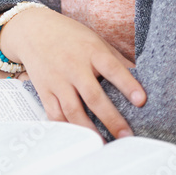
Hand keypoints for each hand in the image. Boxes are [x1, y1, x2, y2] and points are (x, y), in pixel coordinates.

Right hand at [0, 6, 145, 138]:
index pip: (112, 68)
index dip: (128, 84)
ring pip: (73, 110)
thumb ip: (115, 60)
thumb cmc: (70, 36)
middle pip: (93, 97)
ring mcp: (57, 80)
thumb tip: (143, 78)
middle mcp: (74, 66)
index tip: (142, 101)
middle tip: (126, 136)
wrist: (32, 30)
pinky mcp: (44, 90)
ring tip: (103, 144)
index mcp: (91, 51)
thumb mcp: (95, 40)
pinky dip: (66, 128)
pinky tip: (78, 138)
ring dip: (89, 130)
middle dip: (111, 119)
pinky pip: (55, 114)